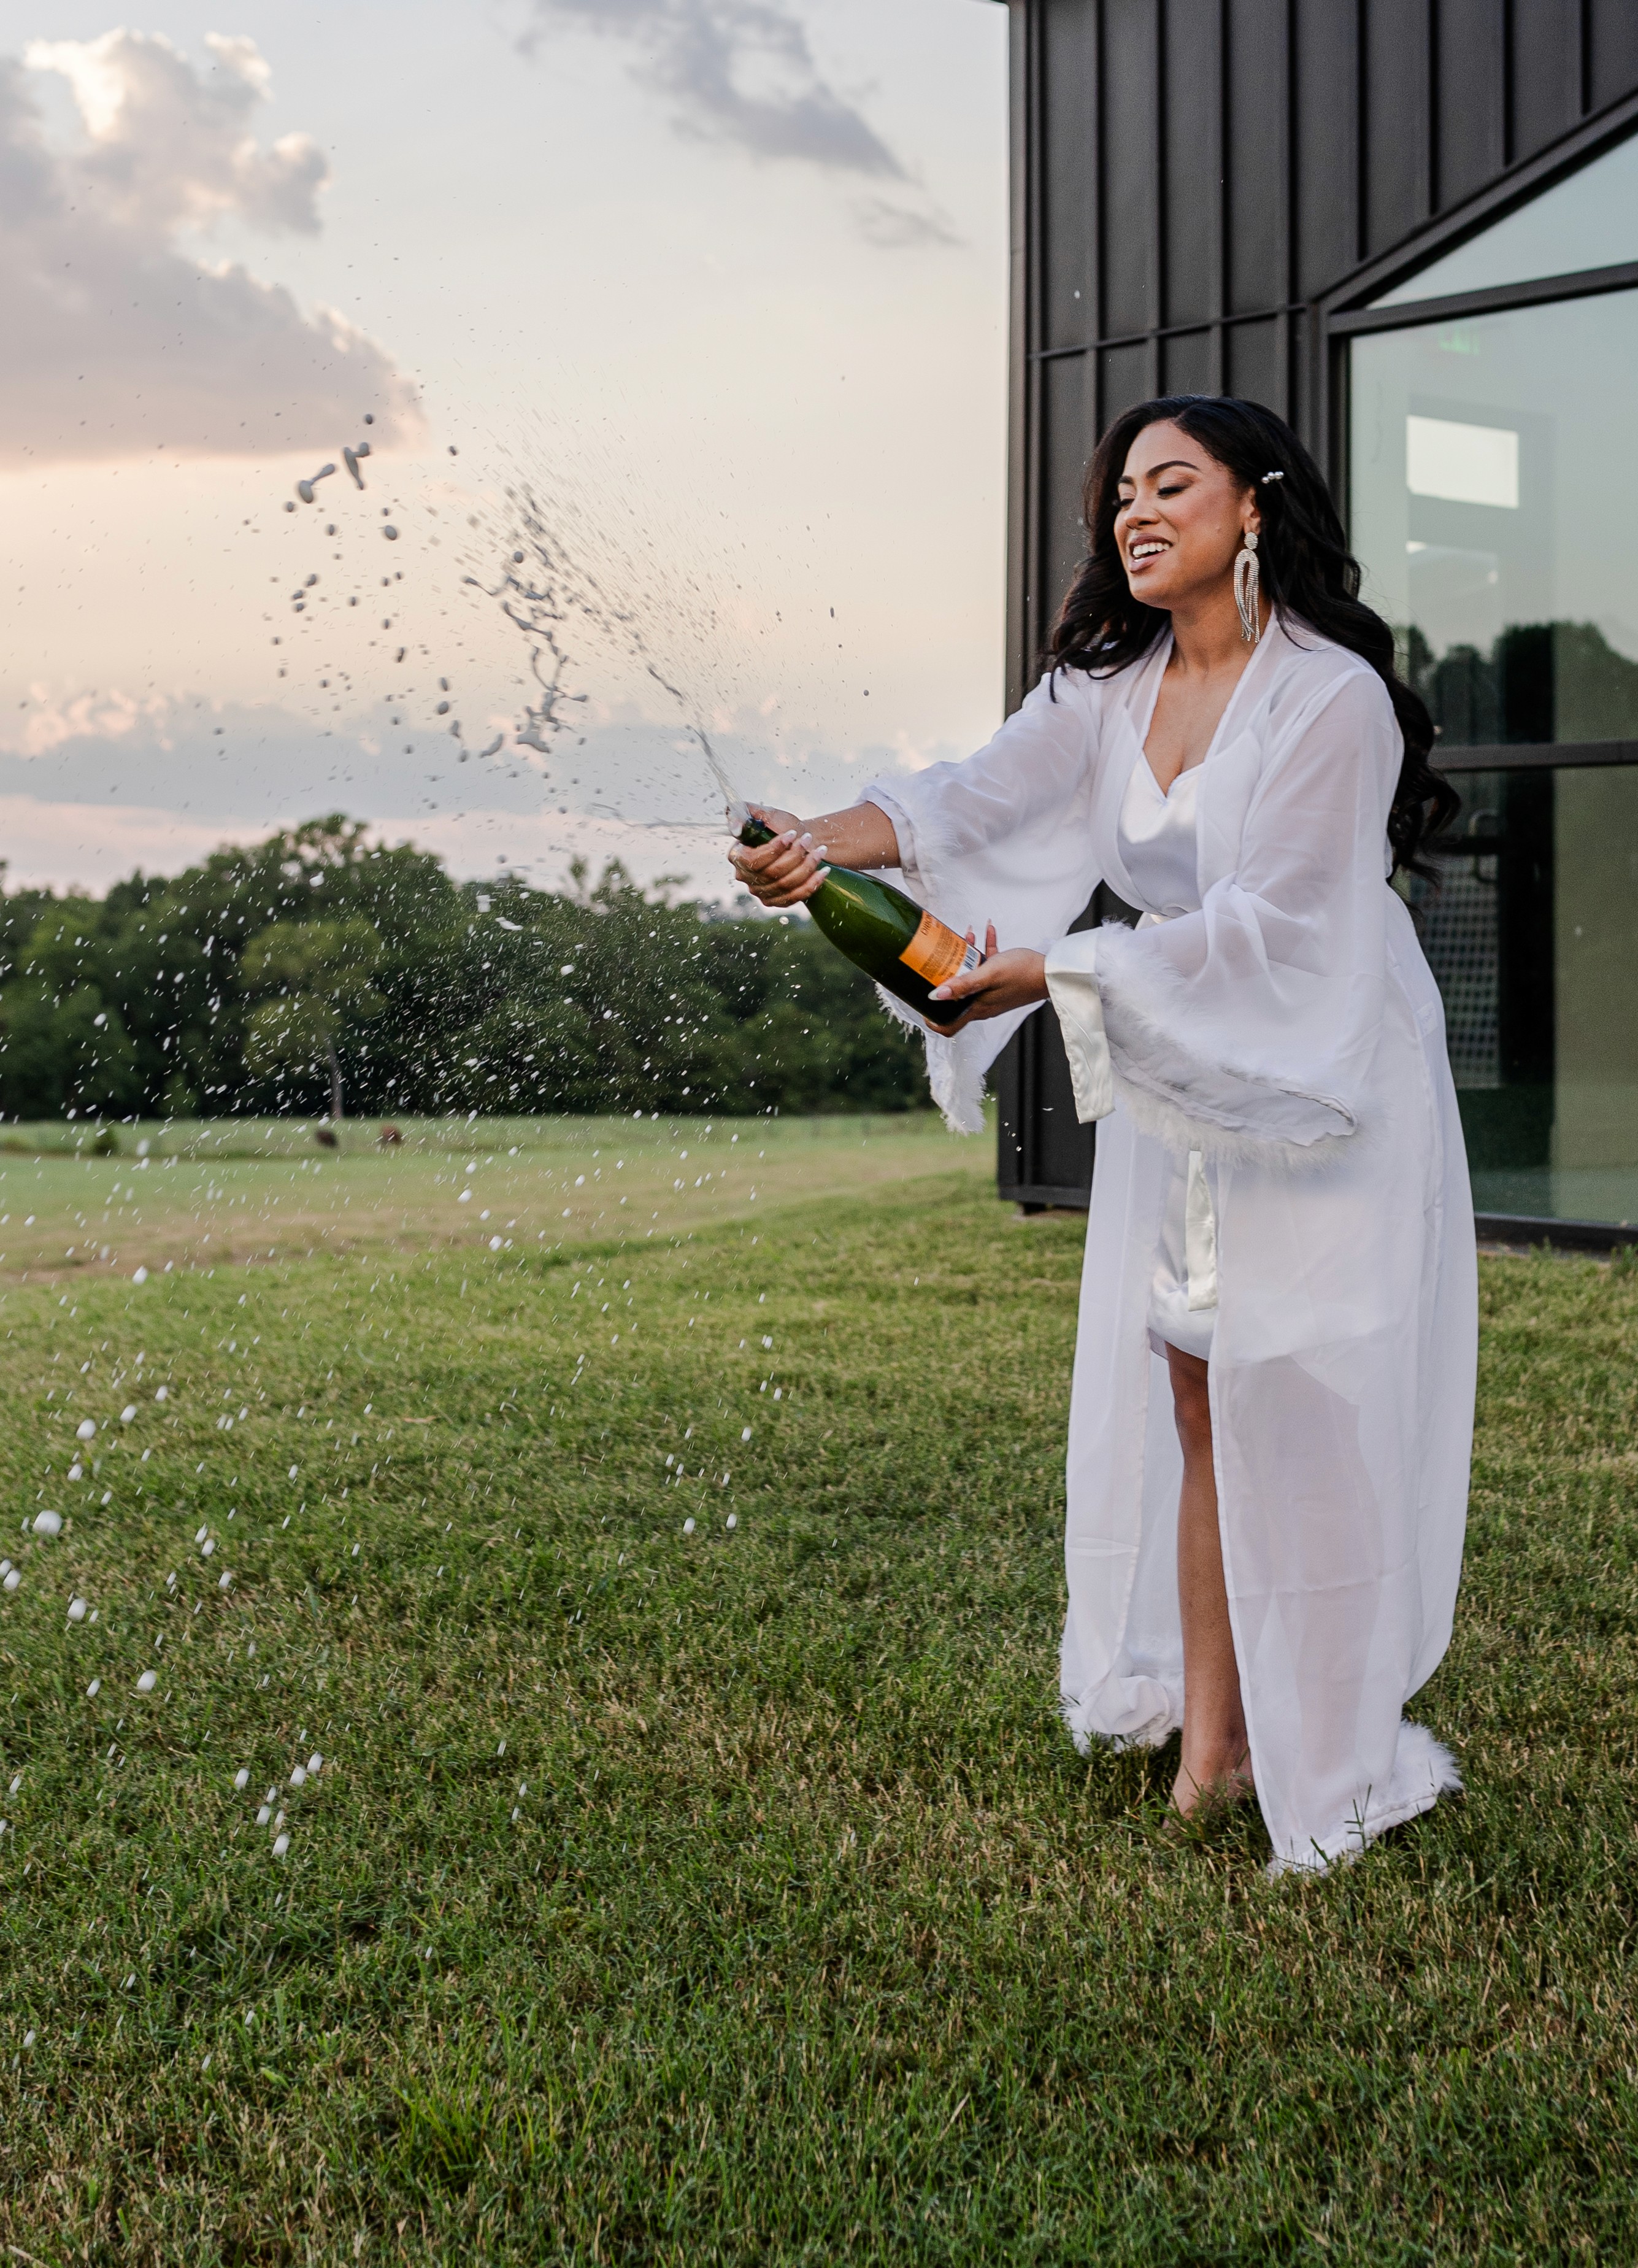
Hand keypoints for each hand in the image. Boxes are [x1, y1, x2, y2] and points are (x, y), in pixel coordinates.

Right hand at [728, 805, 827, 907]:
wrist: (800, 841)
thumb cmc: (781, 827)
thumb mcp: (765, 814)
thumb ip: (745, 812)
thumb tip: (735, 825)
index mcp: (738, 856)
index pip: (752, 860)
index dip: (774, 849)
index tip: (792, 834)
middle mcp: (746, 877)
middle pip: (771, 873)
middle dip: (794, 855)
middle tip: (808, 839)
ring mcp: (761, 892)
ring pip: (785, 885)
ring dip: (806, 867)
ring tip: (820, 850)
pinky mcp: (777, 901)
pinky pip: (795, 897)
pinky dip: (811, 884)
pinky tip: (823, 871)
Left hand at [925, 925, 1047, 1035]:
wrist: (1052, 971)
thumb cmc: (1023, 973)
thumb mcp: (989, 975)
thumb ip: (963, 985)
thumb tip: (935, 995)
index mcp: (978, 1008)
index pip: (949, 1026)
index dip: (932, 1019)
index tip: (920, 1003)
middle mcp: (982, 1003)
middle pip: (955, 995)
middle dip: (945, 977)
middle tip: (936, 959)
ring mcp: (992, 991)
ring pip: (970, 976)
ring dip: (965, 956)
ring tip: (964, 936)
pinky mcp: (1002, 980)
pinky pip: (987, 965)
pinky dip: (985, 949)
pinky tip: (987, 931)